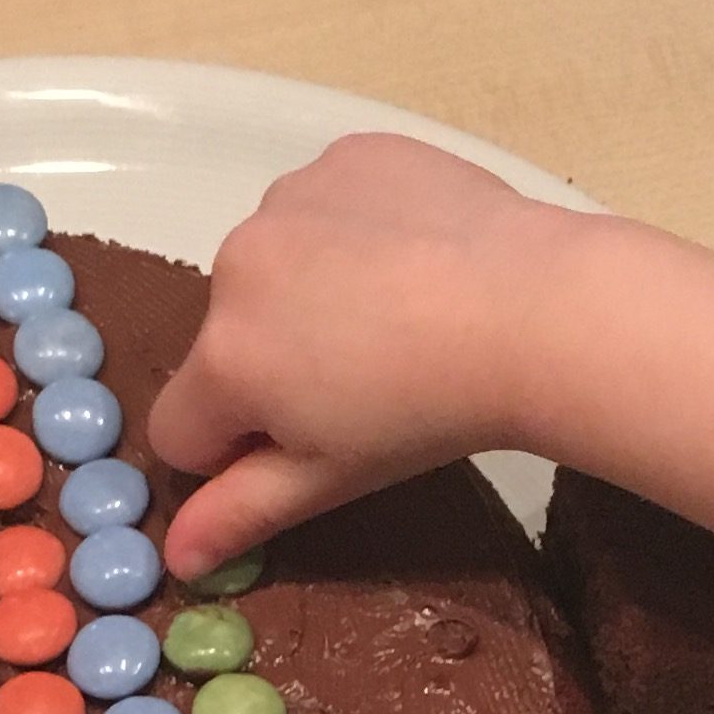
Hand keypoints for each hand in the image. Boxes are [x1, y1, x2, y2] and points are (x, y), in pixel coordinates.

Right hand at [149, 133, 574, 577]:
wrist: (537, 309)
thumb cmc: (433, 412)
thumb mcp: (334, 477)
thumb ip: (243, 513)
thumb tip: (176, 557)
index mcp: (225, 358)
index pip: (181, 429)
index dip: (235, 452)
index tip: (308, 445)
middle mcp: (235, 265)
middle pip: (228, 339)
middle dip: (275, 364)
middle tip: (371, 382)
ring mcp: (288, 199)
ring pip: (274, 266)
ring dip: (310, 291)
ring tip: (400, 317)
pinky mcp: (347, 156)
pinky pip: (324, 205)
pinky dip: (355, 232)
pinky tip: (418, 259)